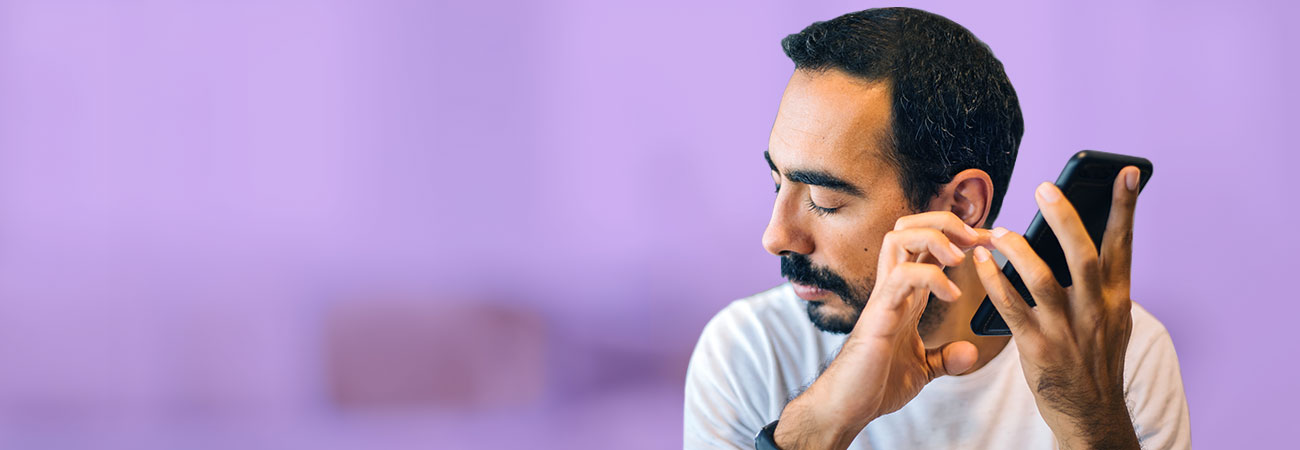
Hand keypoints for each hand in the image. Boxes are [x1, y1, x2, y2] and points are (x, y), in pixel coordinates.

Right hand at [775, 212, 988, 449]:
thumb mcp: (922, 369)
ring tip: (961, 258)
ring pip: (899, 238)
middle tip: (975, 239)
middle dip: (944, 221)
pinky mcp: (879, 313)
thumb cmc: (875, 384)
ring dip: (936, 237)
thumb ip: (945, 357)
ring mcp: (884, 297)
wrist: (848, 406)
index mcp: (905, 294)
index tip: (988, 242)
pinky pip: (902, 276)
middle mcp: (893, 287)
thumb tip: (969, 351)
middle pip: (908, 226)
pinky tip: (952, 295)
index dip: (958, 235)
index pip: (926, 245)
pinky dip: (932, 277)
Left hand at [970, 166, 1142, 449]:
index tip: (1127, 173)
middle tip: (1046, 187)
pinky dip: (995, 281)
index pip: (1123, 245)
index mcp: (1117, 300)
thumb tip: (1083, 240)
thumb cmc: (1096, 360)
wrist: (1091, 414)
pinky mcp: (1038, 347)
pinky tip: (982, 262)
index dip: (1126, 208)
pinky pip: (1011, 307)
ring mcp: (1067, 330)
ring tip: (1000, 230)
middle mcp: (1095, 312)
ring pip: (1044, 279)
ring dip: (1019, 250)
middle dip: (1065, 219)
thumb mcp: (1113, 320)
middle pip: (1083, 256)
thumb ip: (1100, 284)